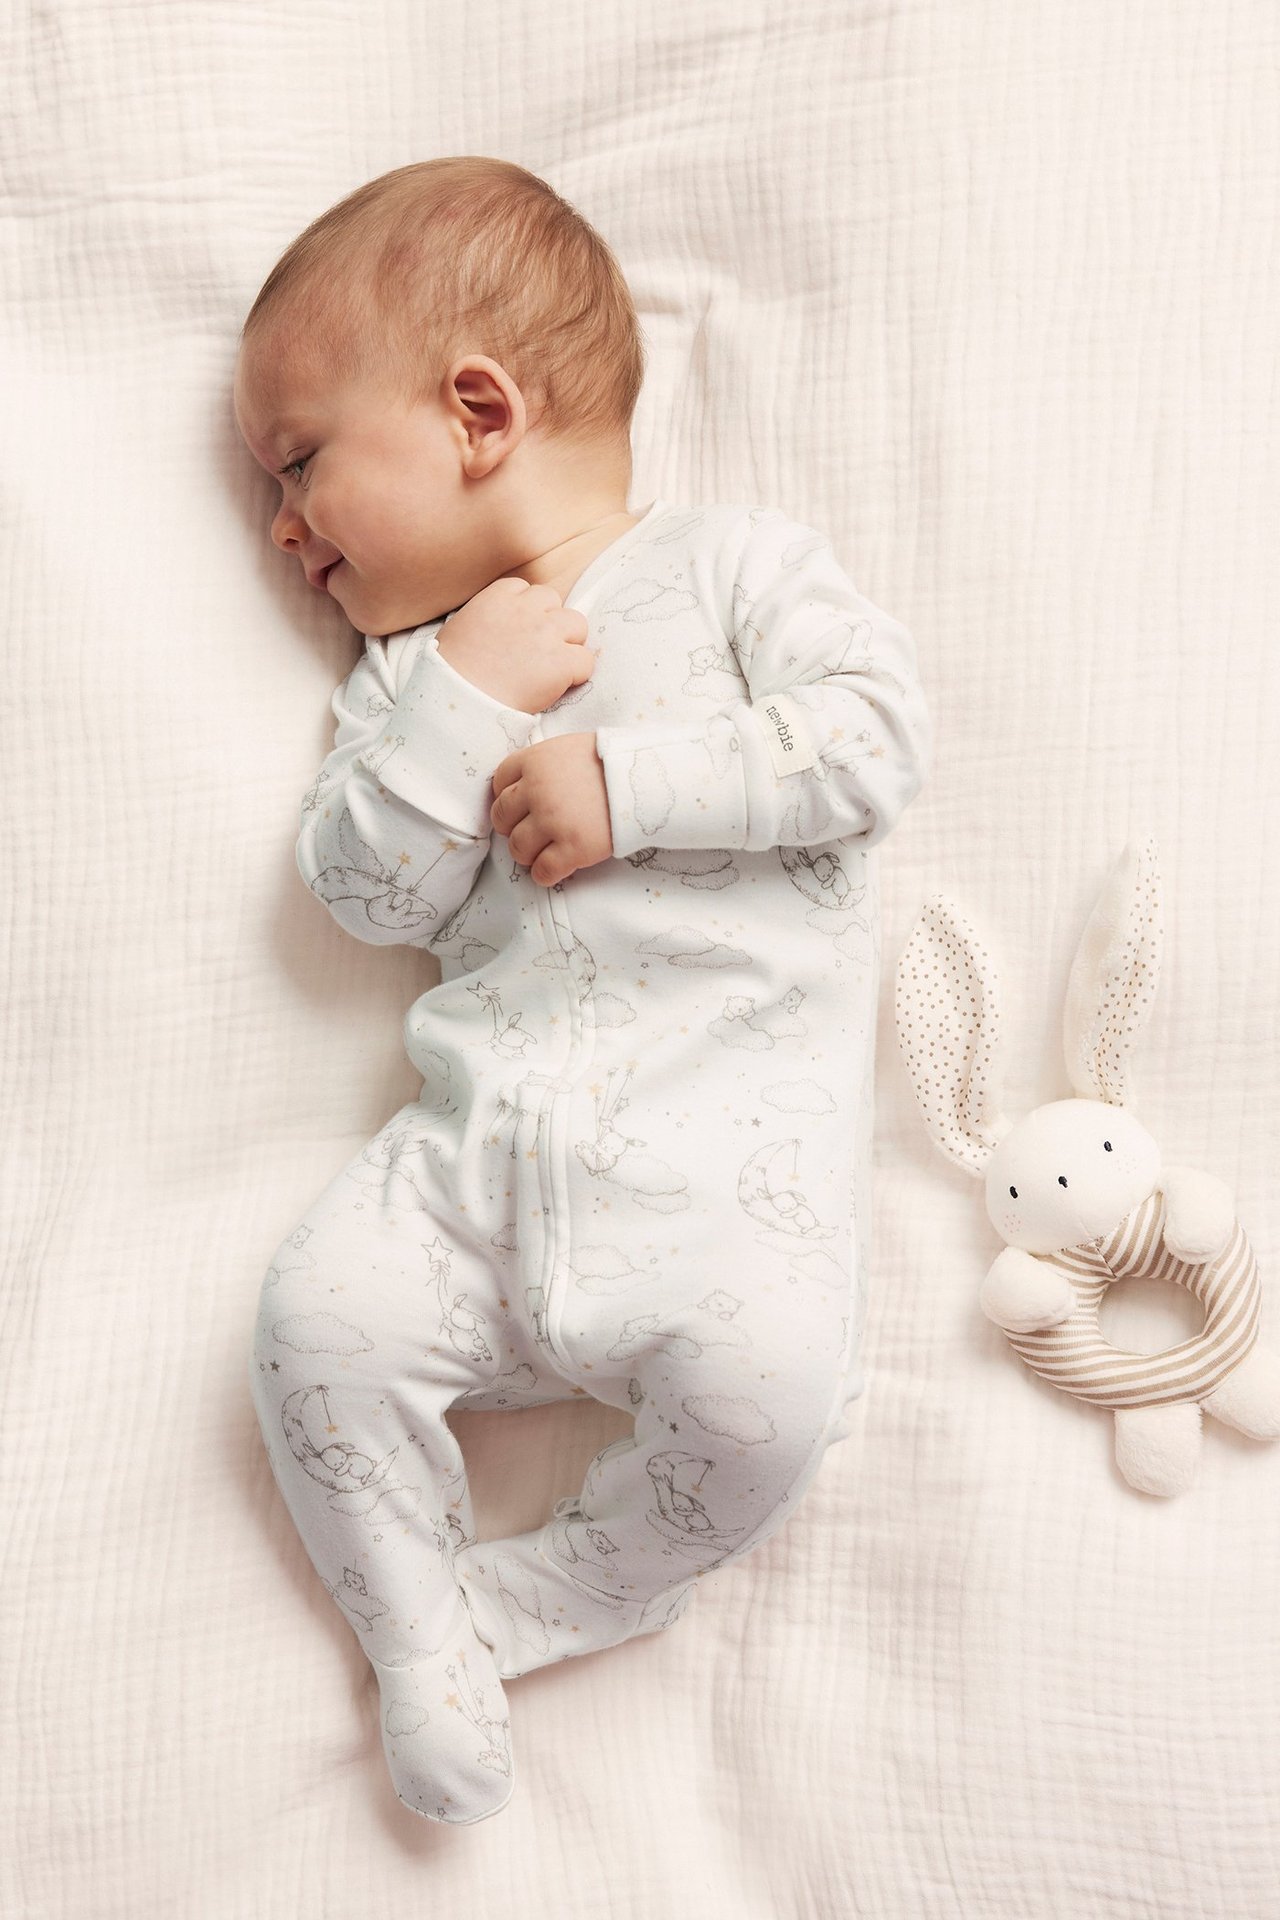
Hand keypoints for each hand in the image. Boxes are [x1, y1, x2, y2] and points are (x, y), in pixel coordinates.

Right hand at [437, 577, 594, 713]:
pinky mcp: (561, 662)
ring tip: (552, 667)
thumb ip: (488, 615)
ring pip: (578, 625)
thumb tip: (502, 623)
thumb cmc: (452, 672)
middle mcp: (525, 609)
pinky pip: (586, 661)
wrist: (460, 701)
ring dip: (569, 644)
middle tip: (538, 650)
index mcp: (497, 597)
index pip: (526, 589)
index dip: (528, 611)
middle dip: (550, 622)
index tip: (520, 632)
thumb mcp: (461, 627)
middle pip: (554, 601)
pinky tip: (558, 686)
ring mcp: (545, 633)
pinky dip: (577, 674)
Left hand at [490, 733, 612, 885]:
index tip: (518, 808)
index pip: (499, 783)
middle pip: (502, 817)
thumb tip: (527, 784)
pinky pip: (543, 871)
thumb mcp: (571, 747)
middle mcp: (537, 790)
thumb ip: (545, 764)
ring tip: (542, 853)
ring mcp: (553, 821)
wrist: (646, 779)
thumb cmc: (613, 761)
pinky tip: (554, 870)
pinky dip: (543, 875)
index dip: (507, 797)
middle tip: (529, 833)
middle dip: (512, 827)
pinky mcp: (573, 848)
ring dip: (526, 854)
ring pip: (518, 848)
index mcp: (535, 761)